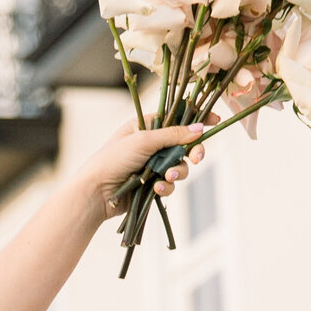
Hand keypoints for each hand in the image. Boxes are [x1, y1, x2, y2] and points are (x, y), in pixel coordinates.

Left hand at [79, 120, 206, 221]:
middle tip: (197, 157)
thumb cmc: (112, 159)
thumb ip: (173, 134)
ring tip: (168, 176)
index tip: (215, 121)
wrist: (96, 193)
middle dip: (192, 151)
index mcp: (146, 125)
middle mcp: (150, 144)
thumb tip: (200, 127)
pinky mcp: (151, 185)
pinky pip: (169, 183)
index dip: (196, 119)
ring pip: (179, 166)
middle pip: (183, 144)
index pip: (177, 118)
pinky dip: (166, 186)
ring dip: (178, 171)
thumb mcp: (144, 140)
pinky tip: (157, 188)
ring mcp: (152, 165)